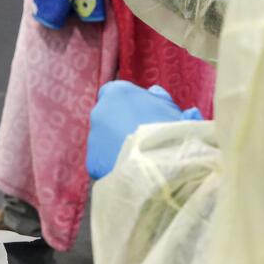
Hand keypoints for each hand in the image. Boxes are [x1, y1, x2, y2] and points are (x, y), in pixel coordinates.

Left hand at [86, 81, 202, 179]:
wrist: (161, 164)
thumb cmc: (170, 130)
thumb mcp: (170, 106)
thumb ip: (157, 98)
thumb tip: (153, 92)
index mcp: (118, 92)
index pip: (113, 93)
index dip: (126, 104)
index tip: (139, 115)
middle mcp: (99, 111)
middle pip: (107, 117)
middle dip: (119, 126)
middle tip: (141, 139)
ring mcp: (93, 137)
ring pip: (103, 141)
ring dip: (116, 147)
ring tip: (140, 158)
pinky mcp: (93, 161)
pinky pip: (103, 163)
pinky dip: (114, 167)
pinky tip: (132, 171)